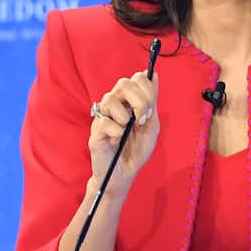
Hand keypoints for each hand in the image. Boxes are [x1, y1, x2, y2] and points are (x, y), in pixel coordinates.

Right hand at [87, 70, 159, 197]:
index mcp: (127, 102)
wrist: (124, 175)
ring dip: (125, 116)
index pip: (135, 78)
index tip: (150, 109)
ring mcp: (102, 118)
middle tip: (142, 119)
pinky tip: (117, 140)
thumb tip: (154, 74)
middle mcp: (113, 106)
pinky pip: (104, 122)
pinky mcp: (95, 133)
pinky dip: (116, 131)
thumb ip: (152, 101)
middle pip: (123, 83)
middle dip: (139, 100)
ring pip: (109, 99)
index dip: (146, 89)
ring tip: (127, 130)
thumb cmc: (135, 151)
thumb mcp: (151, 125)